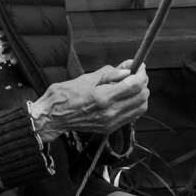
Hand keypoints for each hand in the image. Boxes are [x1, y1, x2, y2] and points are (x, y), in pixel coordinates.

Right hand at [29, 60, 148, 139]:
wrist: (52, 117)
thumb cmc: (65, 95)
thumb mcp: (87, 78)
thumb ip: (111, 73)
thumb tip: (129, 69)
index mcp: (103, 97)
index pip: (135, 85)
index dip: (141, 73)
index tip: (139, 66)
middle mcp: (110, 112)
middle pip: (142, 97)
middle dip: (143, 83)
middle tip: (135, 74)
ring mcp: (110, 123)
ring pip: (141, 108)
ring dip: (140, 94)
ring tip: (130, 85)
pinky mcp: (109, 129)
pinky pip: (132, 116)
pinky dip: (134, 105)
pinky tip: (125, 97)